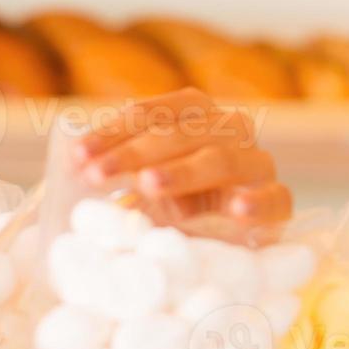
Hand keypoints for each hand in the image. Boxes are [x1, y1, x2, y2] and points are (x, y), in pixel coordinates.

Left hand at [72, 88, 291, 232]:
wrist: (230, 235)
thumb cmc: (177, 199)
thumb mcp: (144, 178)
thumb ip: (116, 166)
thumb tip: (70, 167)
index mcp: (195, 113)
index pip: (152, 113)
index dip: (112, 132)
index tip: (77, 156)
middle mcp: (229, 130)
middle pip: (180, 134)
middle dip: (132, 153)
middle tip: (95, 174)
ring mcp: (256, 164)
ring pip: (221, 160)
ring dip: (181, 172)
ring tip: (147, 185)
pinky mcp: (278, 201)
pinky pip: (276, 198)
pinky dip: (255, 201)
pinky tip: (234, 209)